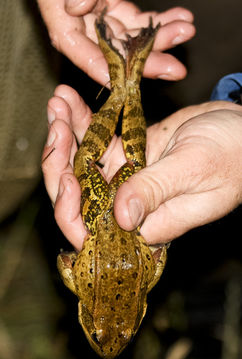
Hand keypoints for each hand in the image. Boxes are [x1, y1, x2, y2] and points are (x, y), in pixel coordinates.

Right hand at [37, 0, 194, 84]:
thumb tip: (77, 8)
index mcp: (68, 36)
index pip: (93, 62)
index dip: (117, 74)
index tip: (138, 82)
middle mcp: (88, 38)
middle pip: (122, 57)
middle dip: (151, 63)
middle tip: (176, 70)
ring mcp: (106, 26)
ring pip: (136, 40)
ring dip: (163, 38)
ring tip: (187, 31)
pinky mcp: (118, 12)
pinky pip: (141, 21)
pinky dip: (161, 21)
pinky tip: (182, 17)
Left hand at [42, 85, 241, 248]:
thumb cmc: (233, 154)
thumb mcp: (194, 169)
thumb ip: (156, 191)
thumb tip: (121, 217)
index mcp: (150, 223)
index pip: (96, 232)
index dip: (71, 211)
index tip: (67, 177)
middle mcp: (133, 205)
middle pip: (79, 196)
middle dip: (60, 163)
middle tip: (56, 125)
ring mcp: (127, 178)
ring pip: (83, 164)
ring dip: (66, 135)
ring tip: (59, 103)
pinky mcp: (129, 153)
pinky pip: (98, 141)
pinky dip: (83, 121)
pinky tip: (70, 101)